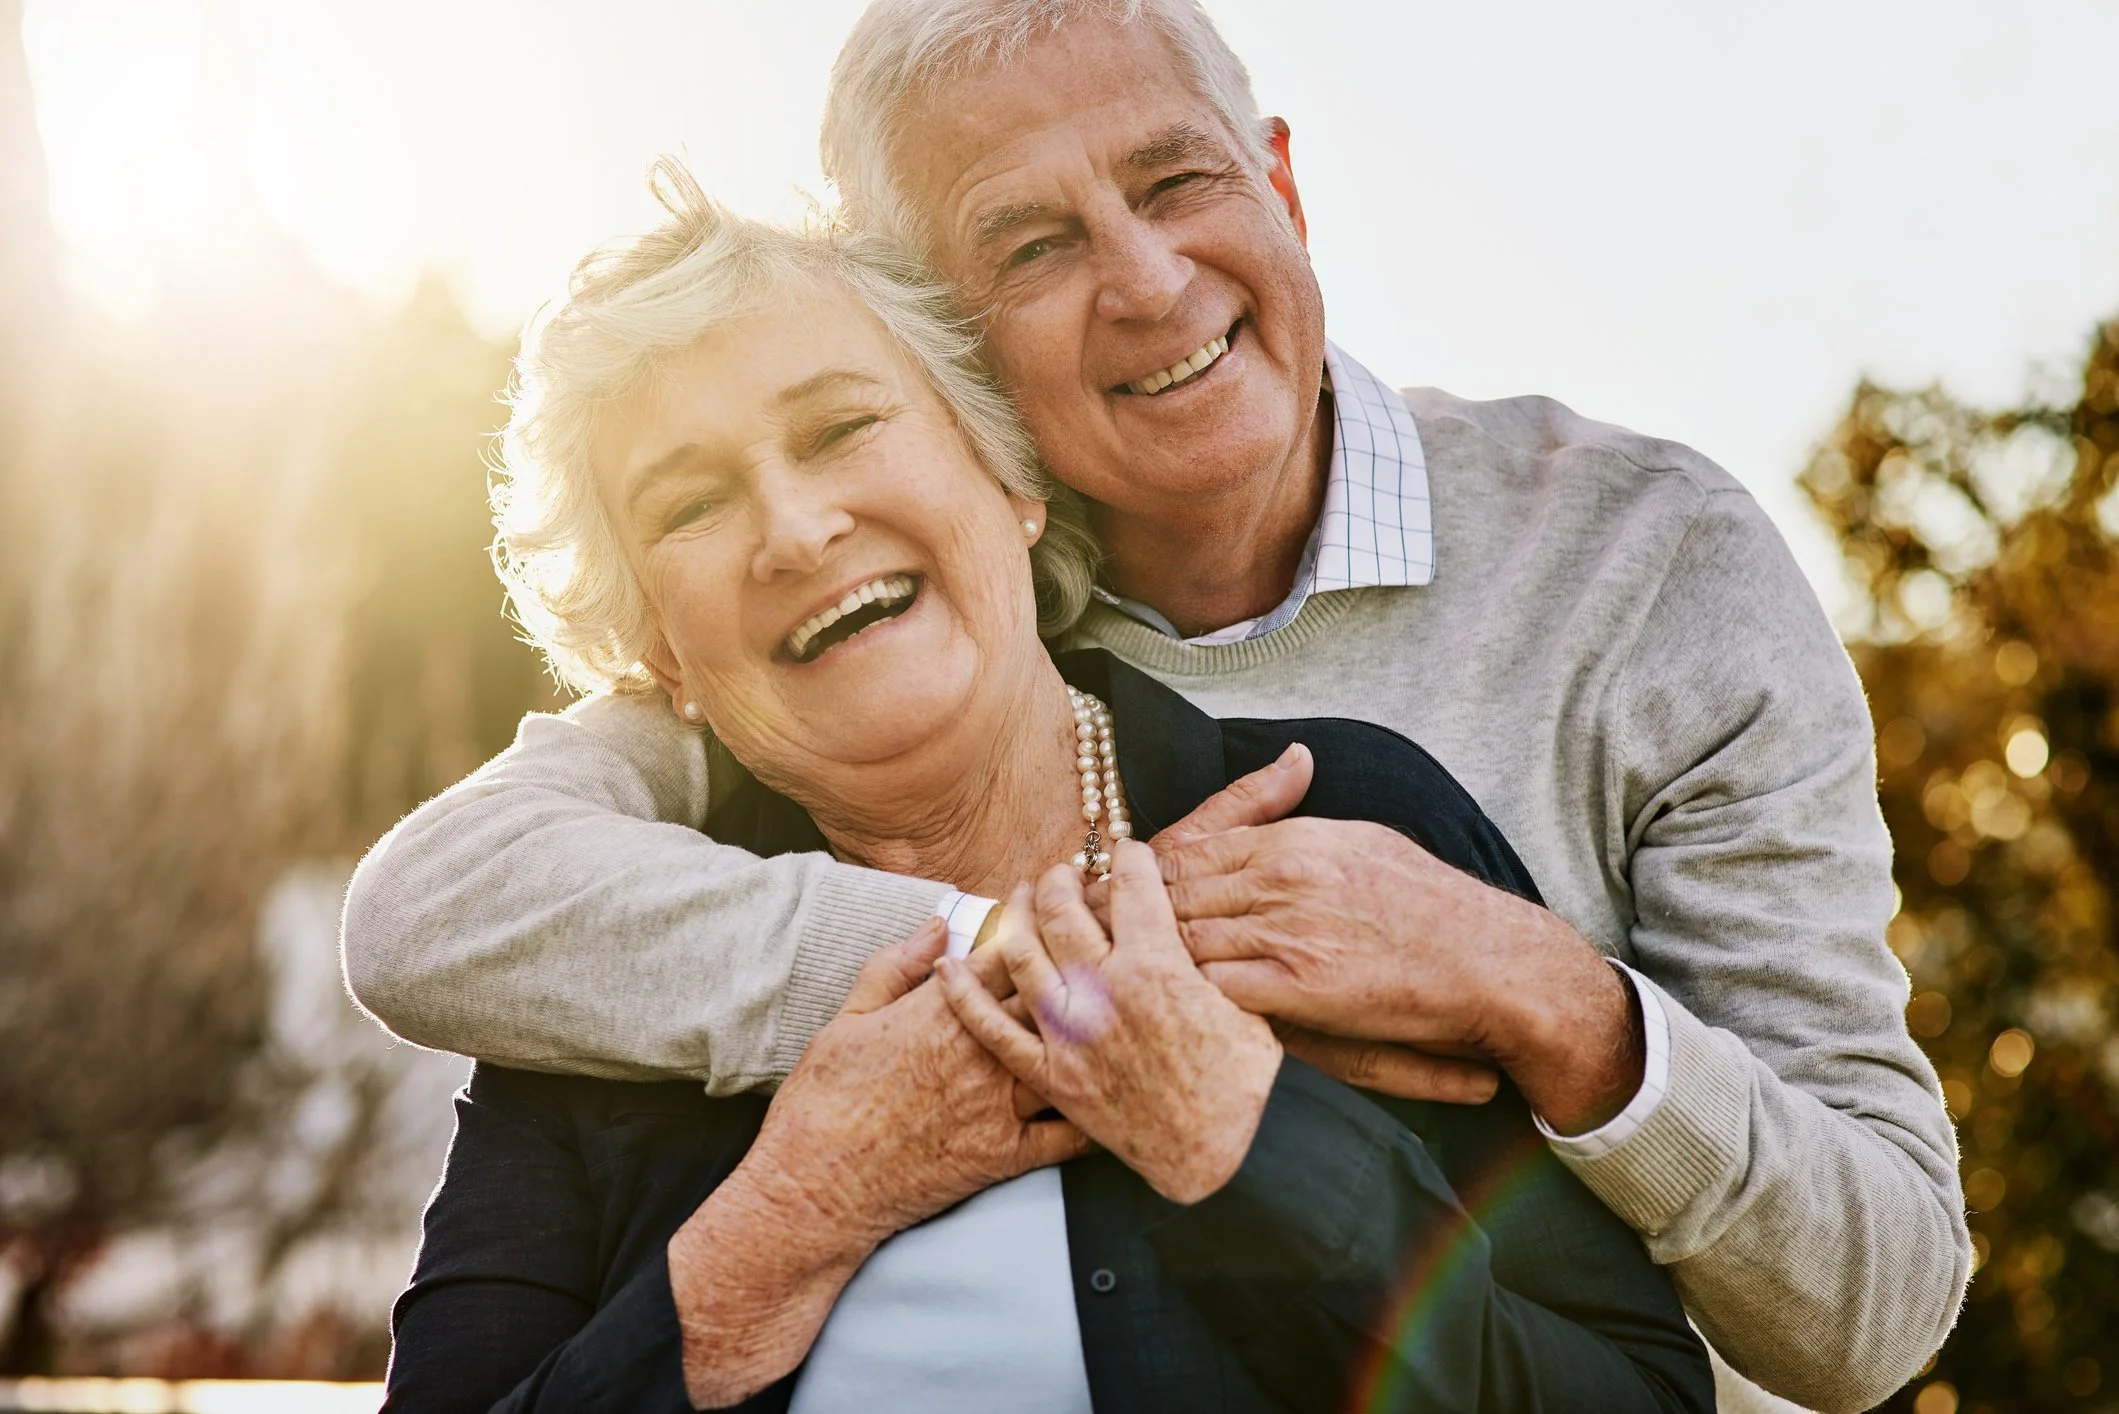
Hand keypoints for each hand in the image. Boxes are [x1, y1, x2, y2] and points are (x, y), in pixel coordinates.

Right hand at [668, 920, 1086, 1406]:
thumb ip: (897, 966)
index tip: (1047, 904)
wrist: (816, 1186)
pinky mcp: (1004, 1154)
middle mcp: (979, 1050)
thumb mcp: (848, 1018)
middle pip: (1050, 996)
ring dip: (1095, 1035)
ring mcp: (997, 1103)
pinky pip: (1068, 1135)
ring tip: (1118, 1017)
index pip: (1006, 951)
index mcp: (941, 1011)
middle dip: (1076, 968)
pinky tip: (1112, 1099)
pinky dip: (1094, 1116)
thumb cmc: (823, 1101)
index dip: (1033, 921)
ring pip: (1067, 1055)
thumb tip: (937, 925)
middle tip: (1099, 951)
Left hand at [938, 844, 1282, 1203]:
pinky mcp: (1050, 1071)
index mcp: (1156, 965)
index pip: (1131, 883)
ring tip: (1023, 895)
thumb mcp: (1247, 1005)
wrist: (1210, 1154)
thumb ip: (1215, 957)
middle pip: (1065, 908)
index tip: (1126, 853)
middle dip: (1064, 877)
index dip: (1129, 857)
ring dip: (1019, 913)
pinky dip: (964, 994)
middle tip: (1066, 871)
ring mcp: (1070, 1031)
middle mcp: (1103, 989)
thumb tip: (1197, 918)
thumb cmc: (1237, 1085)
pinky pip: (992, 1027)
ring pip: (1023, 952)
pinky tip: (948, 968)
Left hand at [1083, 745, 1499, 1104]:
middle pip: (1172, 891)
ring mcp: (1288, 932)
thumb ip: (1304, 818)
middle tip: (1071, 931)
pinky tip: (1147, 1014)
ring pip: (1183, 937)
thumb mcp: (1361, 841)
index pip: (1189, 850)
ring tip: (1090, 975)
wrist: (1491, 961)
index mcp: (1293, 841)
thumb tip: (1283, 774)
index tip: (1099, 888)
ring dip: (1135, 957)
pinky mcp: (1298, 988)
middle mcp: (1283, 878)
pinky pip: (1215, 987)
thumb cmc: (1430, 907)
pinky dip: (1178, 999)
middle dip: (1118, 912)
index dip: (1135, 873)